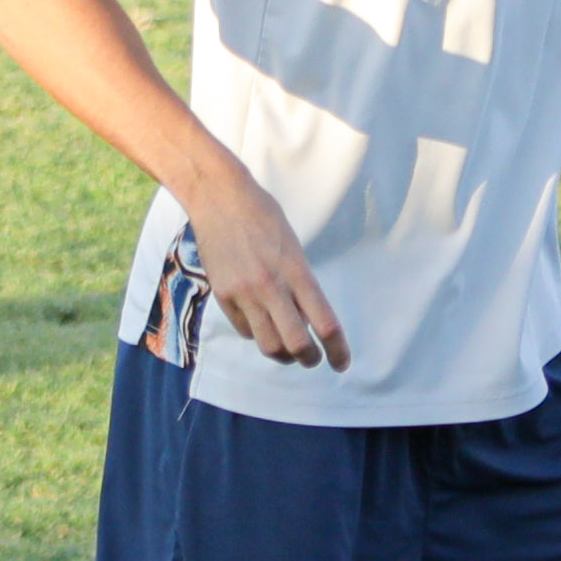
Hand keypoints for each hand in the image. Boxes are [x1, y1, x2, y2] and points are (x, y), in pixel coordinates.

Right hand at [186, 184, 347, 371]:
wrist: (219, 197)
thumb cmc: (262, 215)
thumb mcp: (293, 247)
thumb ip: (300, 283)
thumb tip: (306, 318)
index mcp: (297, 272)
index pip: (325, 324)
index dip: (338, 350)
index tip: (342, 363)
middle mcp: (272, 287)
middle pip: (296, 344)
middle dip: (309, 359)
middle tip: (313, 359)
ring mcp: (244, 293)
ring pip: (268, 345)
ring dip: (283, 355)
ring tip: (288, 351)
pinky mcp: (223, 295)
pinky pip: (245, 330)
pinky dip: (257, 334)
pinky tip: (262, 325)